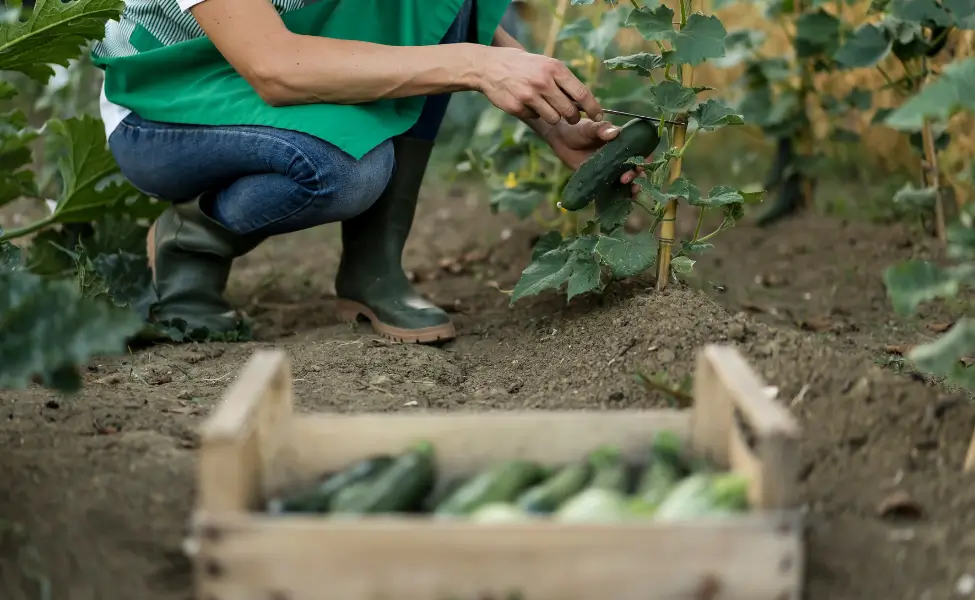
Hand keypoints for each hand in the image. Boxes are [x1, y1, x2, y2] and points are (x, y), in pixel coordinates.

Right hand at [473, 45, 602, 124]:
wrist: (489, 66)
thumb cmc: (523, 65)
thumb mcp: (545, 64)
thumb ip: (563, 81)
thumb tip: (584, 101)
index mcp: (554, 68)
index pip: (581, 93)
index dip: (593, 108)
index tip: (599, 116)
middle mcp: (543, 82)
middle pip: (570, 111)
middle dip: (573, 117)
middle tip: (571, 116)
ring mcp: (529, 96)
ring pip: (554, 119)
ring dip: (553, 116)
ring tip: (544, 105)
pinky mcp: (517, 107)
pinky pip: (535, 118)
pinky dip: (534, 113)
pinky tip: (526, 102)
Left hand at [542, 119, 645, 195]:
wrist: (561, 140)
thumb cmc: (577, 130)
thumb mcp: (589, 127)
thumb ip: (601, 129)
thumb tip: (615, 133)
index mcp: (622, 142)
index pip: (640, 149)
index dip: (645, 157)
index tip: (640, 164)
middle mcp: (620, 156)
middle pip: (636, 167)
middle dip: (636, 175)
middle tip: (626, 178)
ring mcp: (612, 169)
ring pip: (628, 179)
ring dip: (633, 186)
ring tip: (631, 190)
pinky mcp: (602, 179)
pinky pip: (614, 188)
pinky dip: (621, 194)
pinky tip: (625, 200)